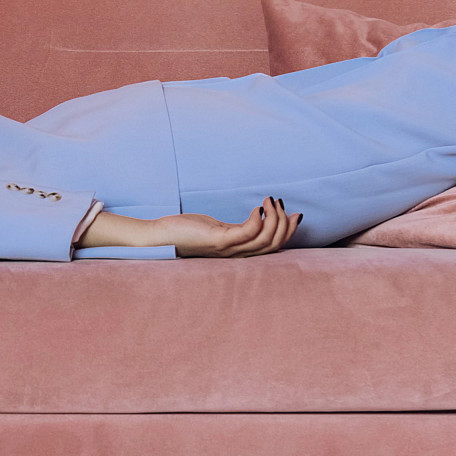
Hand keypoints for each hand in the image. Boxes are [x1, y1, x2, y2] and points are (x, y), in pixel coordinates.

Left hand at [151, 197, 301, 257]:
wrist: (159, 238)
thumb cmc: (185, 232)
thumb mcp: (217, 228)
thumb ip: (236, 228)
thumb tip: (256, 215)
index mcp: (238, 253)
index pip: (272, 249)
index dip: (288, 232)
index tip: (296, 214)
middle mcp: (235, 255)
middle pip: (273, 245)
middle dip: (285, 224)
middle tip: (282, 203)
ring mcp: (227, 250)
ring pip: (264, 240)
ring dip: (274, 218)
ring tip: (271, 200)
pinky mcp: (218, 241)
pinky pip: (247, 233)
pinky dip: (258, 219)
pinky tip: (257, 207)